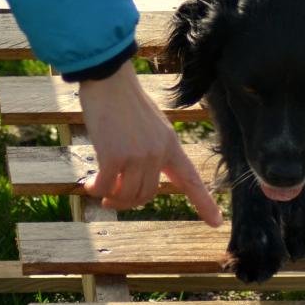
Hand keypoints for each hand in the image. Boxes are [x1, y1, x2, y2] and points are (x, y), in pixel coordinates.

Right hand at [78, 64, 222, 225]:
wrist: (109, 81)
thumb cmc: (125, 102)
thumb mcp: (150, 127)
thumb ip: (150, 153)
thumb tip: (132, 185)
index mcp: (171, 145)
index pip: (191, 179)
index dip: (204, 203)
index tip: (217, 223)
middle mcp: (158, 153)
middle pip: (146, 195)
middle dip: (127, 201)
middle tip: (110, 198)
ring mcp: (138, 156)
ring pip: (127, 195)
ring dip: (110, 197)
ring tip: (99, 190)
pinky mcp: (115, 156)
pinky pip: (105, 186)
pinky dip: (95, 189)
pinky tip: (88, 184)